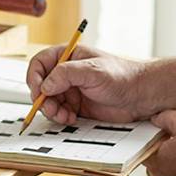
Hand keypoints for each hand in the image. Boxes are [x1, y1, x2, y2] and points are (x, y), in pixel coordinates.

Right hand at [26, 44, 150, 124]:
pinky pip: (60, 113)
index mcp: (68, 56)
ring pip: (49, 102)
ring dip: (52, 110)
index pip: (40, 63)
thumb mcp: (93, 71)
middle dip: (42, 99)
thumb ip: (66, 74)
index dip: (34, 77)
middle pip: (41, 85)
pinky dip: (61, 118)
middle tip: (51, 109)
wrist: (141, 96)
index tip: (38, 91)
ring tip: (63, 116)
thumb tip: (44, 86)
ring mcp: (72, 90)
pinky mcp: (78, 107)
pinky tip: (71, 119)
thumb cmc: (122, 75)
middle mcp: (67, 73)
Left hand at [144, 110, 175, 175]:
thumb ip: (164, 118)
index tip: (155, 129)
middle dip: (160, 147)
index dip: (148, 136)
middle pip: (152, 159)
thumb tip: (156, 118)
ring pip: (165, 169)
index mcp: (157, 160)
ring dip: (171, 159)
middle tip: (172, 136)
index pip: (141, 148)